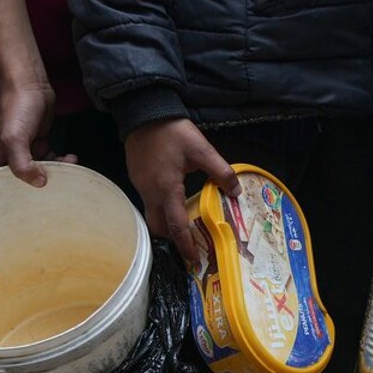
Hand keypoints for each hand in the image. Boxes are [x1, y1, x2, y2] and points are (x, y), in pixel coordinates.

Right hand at [0, 76, 74, 186]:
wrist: (30, 86)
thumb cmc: (17, 110)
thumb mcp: (14, 139)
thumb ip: (23, 165)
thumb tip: (40, 183)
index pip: (10, 187)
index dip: (27, 194)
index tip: (44, 195)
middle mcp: (9, 160)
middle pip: (28, 181)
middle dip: (46, 183)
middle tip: (63, 181)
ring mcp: (26, 152)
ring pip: (43, 171)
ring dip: (58, 171)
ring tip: (70, 164)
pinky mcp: (39, 144)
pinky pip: (51, 161)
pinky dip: (61, 162)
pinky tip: (70, 158)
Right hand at [124, 117, 239, 263]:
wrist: (143, 112)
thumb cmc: (172, 132)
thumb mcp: (201, 149)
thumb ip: (220, 171)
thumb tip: (236, 191)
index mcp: (167, 189)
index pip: (176, 226)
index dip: (186, 245)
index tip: (195, 260)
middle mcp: (150, 193)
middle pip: (158, 227)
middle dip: (173, 239)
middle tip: (190, 245)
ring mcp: (140, 186)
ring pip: (151, 215)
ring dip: (166, 224)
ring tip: (183, 226)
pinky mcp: (137, 178)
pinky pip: (148, 202)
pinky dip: (160, 209)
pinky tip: (172, 203)